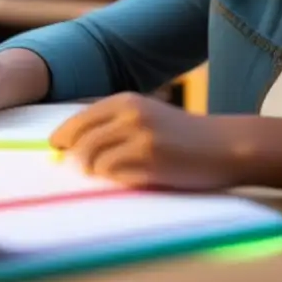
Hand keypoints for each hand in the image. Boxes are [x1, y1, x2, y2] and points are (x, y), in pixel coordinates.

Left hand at [49, 92, 242, 189]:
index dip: (61, 141)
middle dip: (72, 160)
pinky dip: (113, 180)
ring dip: (93, 173)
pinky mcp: (149, 159)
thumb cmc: (181, 136)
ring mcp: (138, 136)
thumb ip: (110, 126)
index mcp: (124, 101)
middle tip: (81, 172)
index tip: (58, 155)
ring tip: (110, 175)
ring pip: (91, 159)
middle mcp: (128, 113)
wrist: (224, 146)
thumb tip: (66, 149)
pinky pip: (112, 173)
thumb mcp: (144, 117)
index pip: (75, 122)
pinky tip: (130, 179)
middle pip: (77, 141)